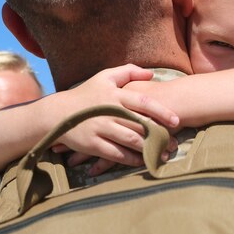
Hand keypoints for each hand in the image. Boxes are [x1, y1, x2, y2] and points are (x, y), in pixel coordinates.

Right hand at [50, 64, 179, 170]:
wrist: (57, 113)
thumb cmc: (85, 94)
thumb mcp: (104, 77)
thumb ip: (128, 72)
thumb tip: (151, 74)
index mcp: (115, 95)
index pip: (143, 103)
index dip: (161, 112)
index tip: (176, 121)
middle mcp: (109, 111)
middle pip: (140, 124)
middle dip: (160, 135)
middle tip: (175, 143)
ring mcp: (101, 128)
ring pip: (131, 140)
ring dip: (149, 149)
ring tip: (164, 154)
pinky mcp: (93, 144)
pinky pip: (116, 154)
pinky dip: (132, 159)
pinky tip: (143, 161)